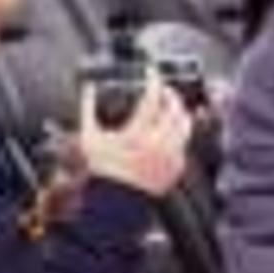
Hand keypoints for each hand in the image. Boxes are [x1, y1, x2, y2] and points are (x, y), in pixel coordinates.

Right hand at [75, 81, 193, 196]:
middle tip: (161, 89)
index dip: (153, 79)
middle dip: (169, 94)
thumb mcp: (89, 138)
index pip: (153, 96)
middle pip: (175, 107)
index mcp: (137, 133)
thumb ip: (88, 110)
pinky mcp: (177, 165)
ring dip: (178, 111)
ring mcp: (171, 154)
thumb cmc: (100, 171)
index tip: (151, 71)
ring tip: (169, 108)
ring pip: (185, 123)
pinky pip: (184, 142)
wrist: (114, 202)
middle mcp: (159, 142)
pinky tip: (167, 131)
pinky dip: (177, 133)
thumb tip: (89, 89)